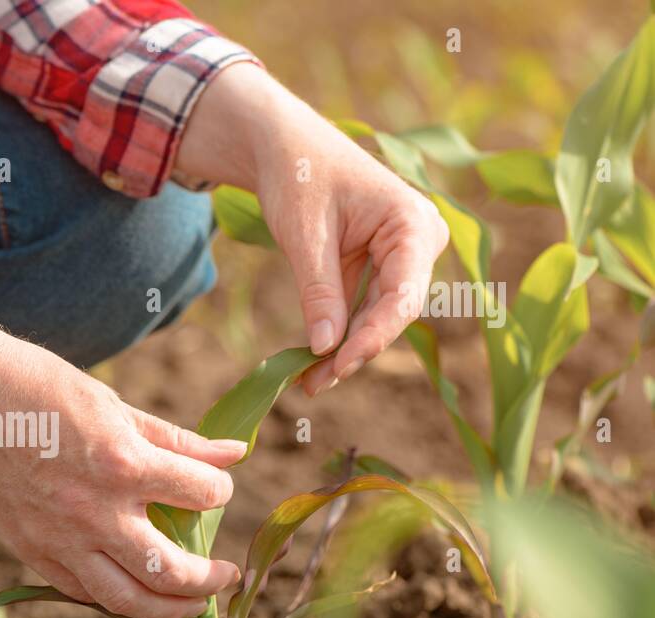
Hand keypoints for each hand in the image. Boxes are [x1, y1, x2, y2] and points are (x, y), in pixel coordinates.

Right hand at [0, 252, 241, 617]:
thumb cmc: (46, 391)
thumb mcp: (117, 407)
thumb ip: (177, 440)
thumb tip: (235, 454)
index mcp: (124, 464)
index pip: (202, 494)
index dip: (220, 491)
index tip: (217, 489)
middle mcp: (95, 511)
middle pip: (173, 571)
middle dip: (211, 580)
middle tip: (227, 575)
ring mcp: (61, 538)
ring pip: (128, 600)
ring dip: (171, 611)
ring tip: (193, 607)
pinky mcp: (32, 550)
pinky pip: (82, 592)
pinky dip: (115, 599)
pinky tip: (133, 592)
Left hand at [177, 63, 449, 394]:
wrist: (284, 146)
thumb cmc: (298, 176)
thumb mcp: (304, 235)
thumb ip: (319, 291)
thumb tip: (325, 347)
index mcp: (413, 224)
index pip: (403, 296)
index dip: (372, 337)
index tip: (338, 365)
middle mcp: (419, 241)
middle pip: (393, 312)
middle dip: (354, 350)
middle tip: (313, 384)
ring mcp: (403, 256)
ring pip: (378, 317)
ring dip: (344, 349)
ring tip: (306, 382)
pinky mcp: (380, 267)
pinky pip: (363, 308)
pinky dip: (338, 332)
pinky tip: (312, 362)